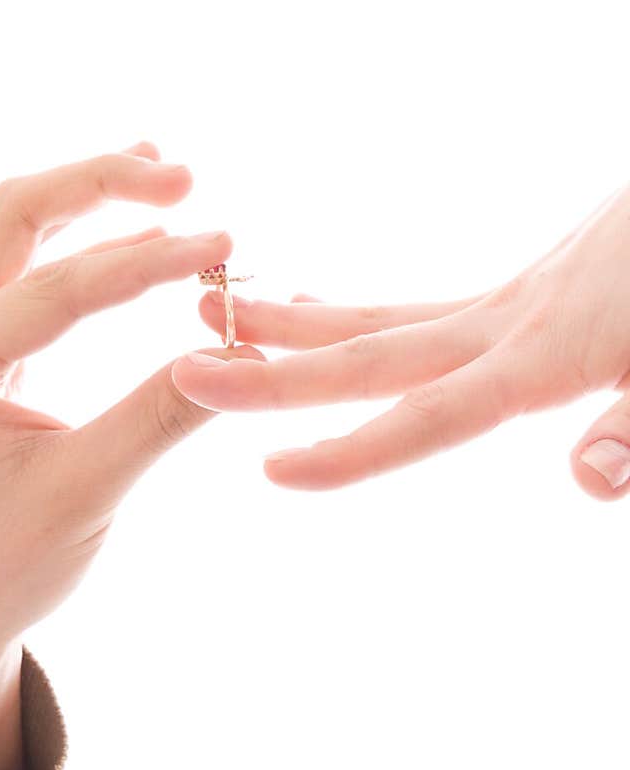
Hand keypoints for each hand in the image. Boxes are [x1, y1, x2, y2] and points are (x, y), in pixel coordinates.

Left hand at [0, 144, 252, 769]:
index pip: (63, 284)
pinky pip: (26, 272)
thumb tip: (241, 352)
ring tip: (167, 175)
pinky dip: (80, 241)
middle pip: (18, 214)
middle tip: (185, 175)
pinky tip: (133, 229)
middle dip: (101, 183)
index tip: (228, 248)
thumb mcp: (87, 492)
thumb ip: (161, 414)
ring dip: (90, 200)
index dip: (153, 261)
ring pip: (17, 231)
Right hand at [173, 184, 629, 496]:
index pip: (429, 416)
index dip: (351, 452)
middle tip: (186, 370)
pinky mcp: (529, 290)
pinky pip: (419, 310)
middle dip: (276, 372)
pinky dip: (357, 317)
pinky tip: (327, 316)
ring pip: (383, 320)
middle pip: (373, 356)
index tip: (270, 467)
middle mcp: (510, 325)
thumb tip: (581, 479)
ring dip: (299, 325)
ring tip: (223, 313)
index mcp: (546, 357)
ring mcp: (515, 300)